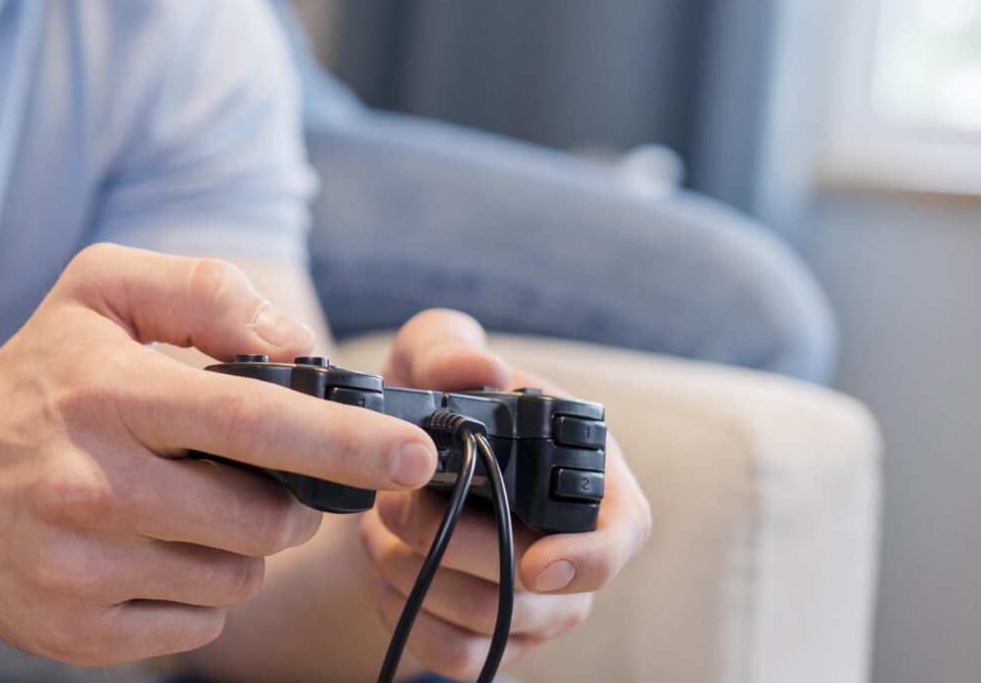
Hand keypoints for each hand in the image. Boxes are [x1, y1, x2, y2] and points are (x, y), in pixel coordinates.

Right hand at [0, 245, 445, 666]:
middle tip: (255, 474)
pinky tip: (150, 549)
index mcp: (105, 394)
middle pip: (261, 519)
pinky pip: (195, 625)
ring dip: (240, 546)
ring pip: (235, 578)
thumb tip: (293, 347)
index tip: (412, 454)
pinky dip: (197, 591)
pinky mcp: (75, 633)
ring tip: (183, 505)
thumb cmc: (35, 376)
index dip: (344, 441)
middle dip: (289, 500)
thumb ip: (203, 291)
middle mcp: (89, 485)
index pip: (251, 422)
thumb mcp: (99, 291)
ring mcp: (80, 569)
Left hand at [358, 311, 653, 678]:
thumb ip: (448, 348)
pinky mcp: (496, 639)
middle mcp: (577, 547)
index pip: (621, 533)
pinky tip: (383, 572)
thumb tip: (482, 371)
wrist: (391, 463)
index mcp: (588, 474)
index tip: (535, 564)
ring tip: (378, 526)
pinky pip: (460, 657)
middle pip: (534, 588)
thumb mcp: (430, 355)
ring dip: (417, 574)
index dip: (588, 558)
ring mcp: (541, 603)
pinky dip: (411, 618)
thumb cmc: (434, 401)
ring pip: (489, 622)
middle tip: (392, 502)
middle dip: (447, 543)